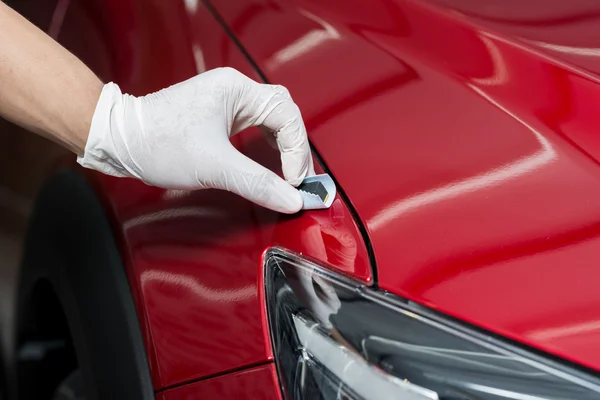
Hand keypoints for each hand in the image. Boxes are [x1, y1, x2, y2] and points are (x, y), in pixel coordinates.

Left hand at [78, 67, 313, 212]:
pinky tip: (271, 162)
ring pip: (273, 120)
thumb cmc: (156, 142)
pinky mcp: (218, 116)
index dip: (297, 150)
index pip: (287, 115)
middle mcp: (234, 91)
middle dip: (295, 148)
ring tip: (290, 174)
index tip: (295, 181)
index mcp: (236, 90)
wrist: (118, 141)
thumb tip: (290, 199)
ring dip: (284, 147)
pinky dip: (269, 145)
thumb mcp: (213, 166)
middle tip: (298, 180)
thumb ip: (257, 183)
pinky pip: (257, 126)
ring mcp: (226, 102)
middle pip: (284, 115)